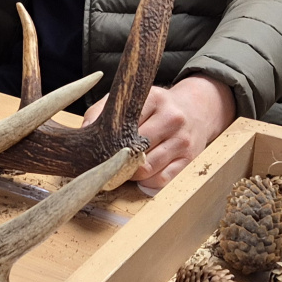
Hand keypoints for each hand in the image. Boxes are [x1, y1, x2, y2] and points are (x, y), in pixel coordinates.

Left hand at [83, 75, 236, 189]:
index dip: (106, 143)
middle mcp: (172, 119)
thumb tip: (84, 132)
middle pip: (134, 151)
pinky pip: (162, 181)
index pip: (123, 126)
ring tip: (122, 169)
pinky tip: (141, 176)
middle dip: (116, 162)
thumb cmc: (156, 107)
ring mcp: (183, 141)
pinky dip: (147, 183)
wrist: (197, 109)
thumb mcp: (131, 100)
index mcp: (154, 99)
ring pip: (147, 169)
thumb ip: (103, 110)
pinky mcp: (190, 160)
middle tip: (104, 164)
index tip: (95, 151)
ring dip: (130, 174)